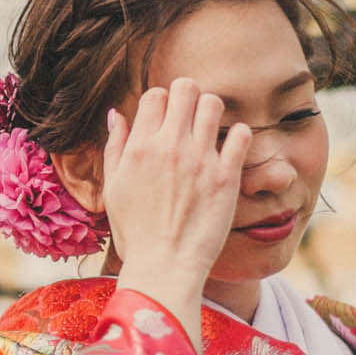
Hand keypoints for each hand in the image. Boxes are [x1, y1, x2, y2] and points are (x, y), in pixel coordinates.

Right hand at [103, 78, 252, 330]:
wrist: (164, 266)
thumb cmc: (135, 231)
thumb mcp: (113, 187)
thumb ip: (115, 146)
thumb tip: (118, 114)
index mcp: (140, 147)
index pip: (155, 94)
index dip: (161, 103)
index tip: (165, 120)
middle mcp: (170, 146)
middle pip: (186, 88)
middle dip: (187, 97)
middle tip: (189, 118)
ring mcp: (201, 159)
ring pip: (214, 104)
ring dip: (211, 112)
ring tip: (209, 131)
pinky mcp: (227, 176)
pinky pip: (241, 134)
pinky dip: (237, 136)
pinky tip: (229, 150)